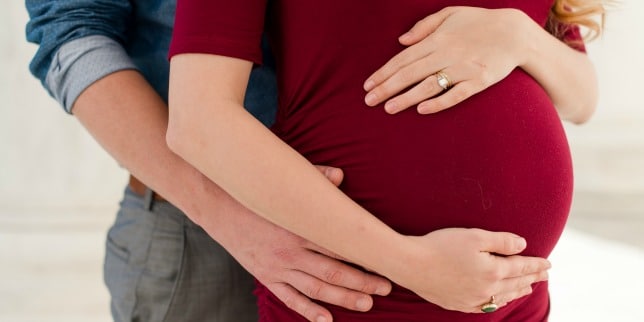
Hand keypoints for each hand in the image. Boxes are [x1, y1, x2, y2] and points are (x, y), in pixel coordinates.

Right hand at [213, 165, 390, 321]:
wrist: (218, 206)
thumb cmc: (257, 194)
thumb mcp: (284, 184)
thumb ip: (314, 179)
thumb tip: (340, 176)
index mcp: (299, 227)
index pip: (338, 245)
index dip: (363, 255)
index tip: (384, 260)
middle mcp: (290, 250)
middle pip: (333, 271)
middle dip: (362, 280)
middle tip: (386, 287)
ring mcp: (277, 266)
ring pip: (316, 288)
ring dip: (342, 297)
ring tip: (367, 303)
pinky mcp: (266, 276)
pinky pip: (289, 298)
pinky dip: (308, 311)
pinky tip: (326, 320)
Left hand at [364, 7, 529, 113]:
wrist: (515, 33)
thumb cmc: (479, 22)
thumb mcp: (450, 14)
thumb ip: (424, 26)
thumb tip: (401, 41)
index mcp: (437, 39)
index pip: (403, 59)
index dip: (383, 72)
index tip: (367, 85)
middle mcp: (447, 53)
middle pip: (410, 73)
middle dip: (386, 87)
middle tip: (368, 101)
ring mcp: (463, 69)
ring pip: (429, 86)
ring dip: (406, 98)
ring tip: (387, 108)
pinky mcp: (479, 81)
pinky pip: (455, 95)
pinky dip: (438, 103)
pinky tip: (421, 110)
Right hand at [389, 228, 549, 312]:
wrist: (411, 264)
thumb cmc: (441, 246)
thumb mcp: (474, 236)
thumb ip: (501, 241)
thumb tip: (523, 244)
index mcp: (493, 271)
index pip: (521, 267)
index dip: (536, 265)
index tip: (548, 264)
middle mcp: (486, 290)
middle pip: (515, 283)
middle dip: (532, 278)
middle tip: (545, 276)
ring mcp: (472, 299)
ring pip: (503, 297)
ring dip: (518, 291)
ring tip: (528, 288)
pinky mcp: (458, 304)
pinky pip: (486, 306)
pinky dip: (498, 302)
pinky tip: (499, 299)